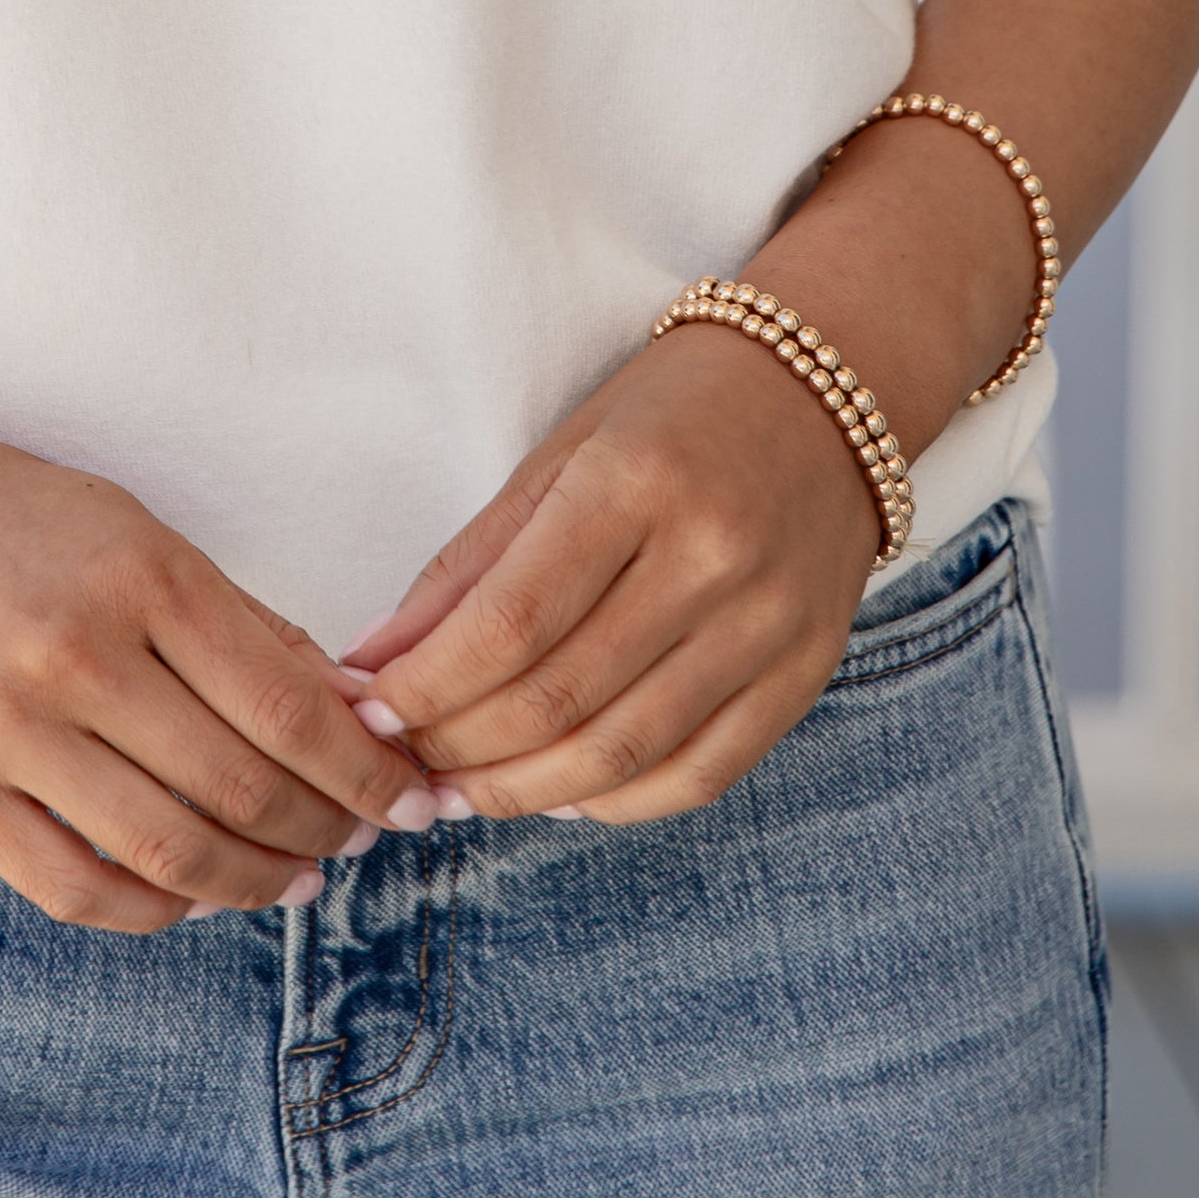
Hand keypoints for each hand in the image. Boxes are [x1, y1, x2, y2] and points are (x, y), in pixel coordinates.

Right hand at [0, 416, 437, 932]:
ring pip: (170, 851)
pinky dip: (156, 908)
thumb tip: (353, 716)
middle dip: (326, 829)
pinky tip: (195, 893)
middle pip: (241, 788)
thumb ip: (244, 626)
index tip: (407, 792)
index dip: (365, 768)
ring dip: (256, 880)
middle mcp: (77, 654)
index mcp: (141, 576)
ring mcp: (9, 729)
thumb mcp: (143, 536)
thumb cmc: (24, 519)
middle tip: (360, 838)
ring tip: (296, 875)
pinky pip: (78, 889)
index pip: (288, 706)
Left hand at [340, 320, 880, 829]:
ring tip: (462, 791)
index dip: (429, 686)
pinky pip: (697, 775)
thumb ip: (469, 564)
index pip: (511, 622)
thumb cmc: (670, 414)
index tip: (370, 715)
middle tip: (404, 766)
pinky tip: (560, 793)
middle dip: (461, 748)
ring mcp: (766, 623)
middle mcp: (709, 557)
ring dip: (523, 792)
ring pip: (622, 753)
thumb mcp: (560, 455)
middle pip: (560, 698)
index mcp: (634, 482)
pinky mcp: (803, 674)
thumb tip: (377, 662)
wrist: (828, 395)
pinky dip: (615, 802)